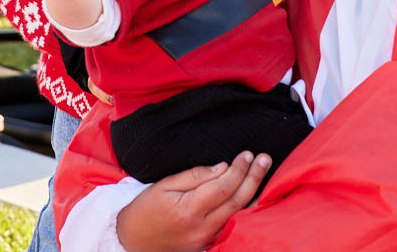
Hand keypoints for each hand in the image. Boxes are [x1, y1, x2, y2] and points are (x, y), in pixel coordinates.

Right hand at [115, 151, 271, 251]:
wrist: (133, 240)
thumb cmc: (146, 209)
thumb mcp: (164, 185)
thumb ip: (194, 176)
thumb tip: (222, 167)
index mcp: (188, 210)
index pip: (222, 187)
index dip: (238, 170)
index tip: (247, 154)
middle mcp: (201, 229)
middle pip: (236, 201)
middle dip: (253, 177)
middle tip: (264, 159)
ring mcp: (206, 240)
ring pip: (238, 215)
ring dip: (253, 193)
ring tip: (263, 172)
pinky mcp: (208, 246)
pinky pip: (231, 225)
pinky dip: (245, 210)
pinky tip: (253, 196)